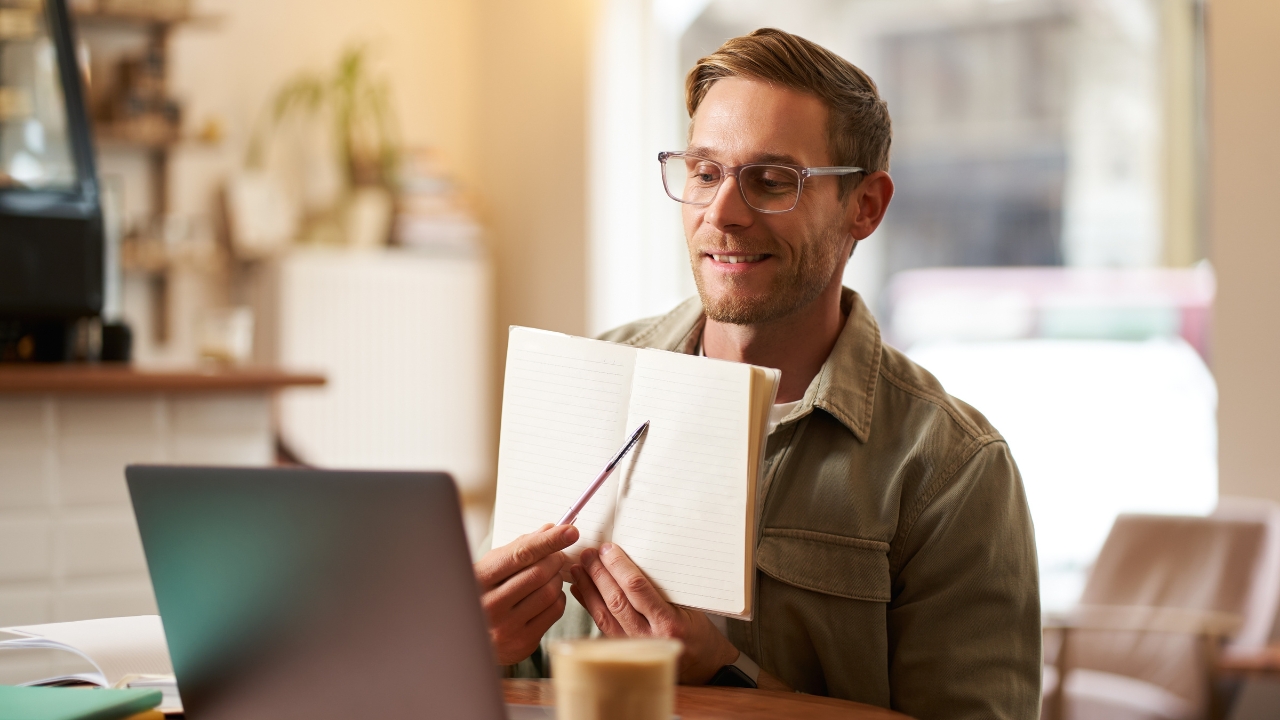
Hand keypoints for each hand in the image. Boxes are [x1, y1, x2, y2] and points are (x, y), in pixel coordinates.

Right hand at [475, 523, 578, 663]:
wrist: (470, 637)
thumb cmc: (484, 594)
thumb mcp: (492, 568)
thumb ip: (519, 548)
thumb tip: (550, 528)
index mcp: (479, 580)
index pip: (520, 554)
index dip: (548, 541)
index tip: (570, 530)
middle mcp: (490, 604)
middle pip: (538, 573)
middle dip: (554, 559)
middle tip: (556, 556)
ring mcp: (506, 626)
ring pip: (549, 592)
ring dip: (557, 578)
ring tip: (550, 576)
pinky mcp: (522, 642)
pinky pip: (554, 611)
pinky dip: (559, 597)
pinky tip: (548, 595)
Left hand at [569, 543, 739, 684]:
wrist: (703, 666)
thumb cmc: (699, 632)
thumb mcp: (691, 607)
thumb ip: (664, 590)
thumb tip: (633, 561)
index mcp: (669, 623)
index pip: (637, 588)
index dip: (619, 566)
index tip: (608, 549)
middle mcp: (649, 637)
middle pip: (616, 600)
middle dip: (598, 574)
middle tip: (588, 554)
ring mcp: (634, 647)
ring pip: (604, 614)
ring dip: (588, 588)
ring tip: (578, 569)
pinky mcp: (625, 651)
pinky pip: (603, 625)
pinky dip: (589, 605)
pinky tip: (580, 591)